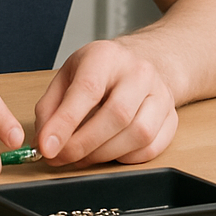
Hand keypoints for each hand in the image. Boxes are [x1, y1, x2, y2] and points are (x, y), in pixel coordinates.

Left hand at [34, 39, 177, 166]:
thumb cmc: (100, 70)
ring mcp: (160, 96)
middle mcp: (138, 73)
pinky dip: (125, 158)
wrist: (141, 63)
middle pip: (115, 115)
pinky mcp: (172, 119)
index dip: (65, 122)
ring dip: (103, 155)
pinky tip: (107, 153)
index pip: (87, 89)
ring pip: (137, 135)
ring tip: (80, 157)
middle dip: (83, 144)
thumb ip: (51, 106)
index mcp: (105, 56)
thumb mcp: (68, 75)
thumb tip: (42, 141)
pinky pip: (151, 149)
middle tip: (60, 157)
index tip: (47, 146)